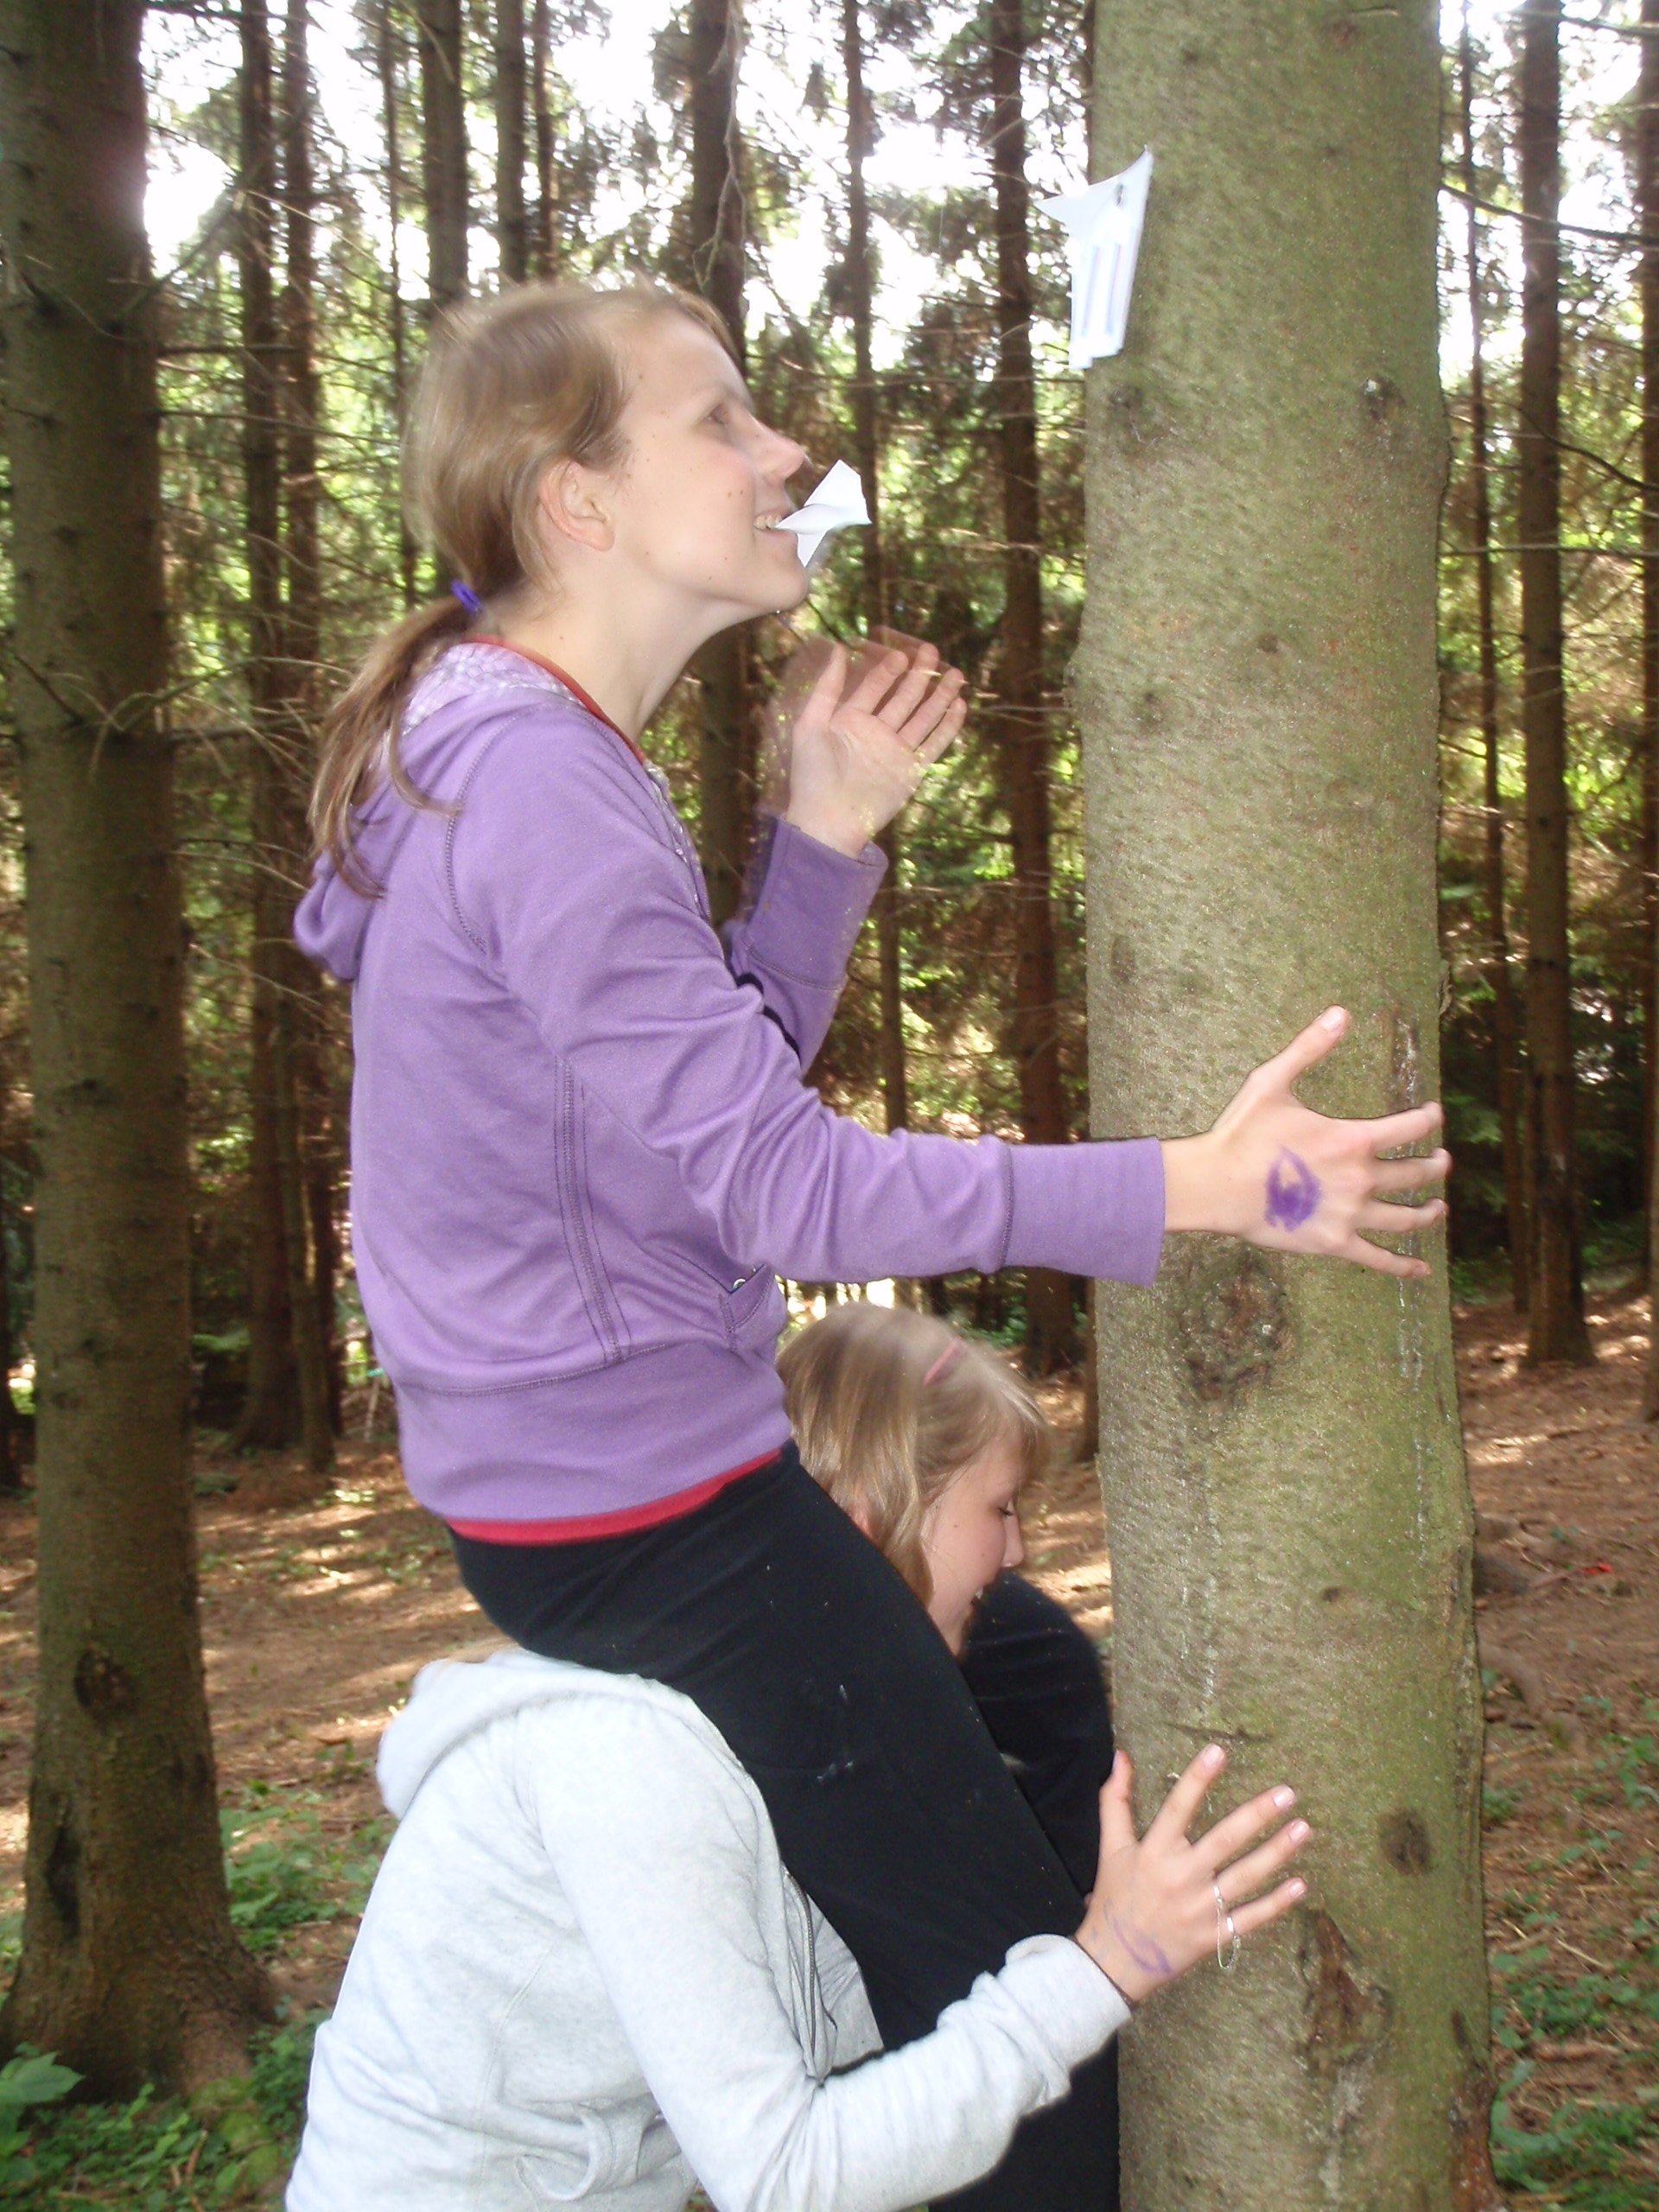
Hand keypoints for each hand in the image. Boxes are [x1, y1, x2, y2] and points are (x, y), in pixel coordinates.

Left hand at [775, 628, 965, 856]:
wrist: (828, 821)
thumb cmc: (812, 775)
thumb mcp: (810, 725)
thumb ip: (826, 689)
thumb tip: (838, 649)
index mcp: (850, 719)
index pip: (875, 687)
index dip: (888, 670)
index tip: (901, 654)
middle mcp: (876, 732)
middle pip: (903, 697)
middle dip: (919, 675)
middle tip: (931, 650)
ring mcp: (895, 751)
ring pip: (923, 717)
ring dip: (940, 696)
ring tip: (956, 674)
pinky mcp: (911, 770)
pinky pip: (934, 744)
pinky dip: (947, 727)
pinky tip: (959, 706)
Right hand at [1074, 1746, 1308, 2003]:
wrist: (1115, 1961)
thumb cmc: (1115, 1897)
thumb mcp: (1111, 1848)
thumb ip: (1116, 1801)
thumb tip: (1121, 1756)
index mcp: (1154, 1852)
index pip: (1179, 1807)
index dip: (1198, 1779)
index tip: (1219, 1752)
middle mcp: (1181, 1877)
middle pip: (1224, 1840)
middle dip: (1257, 1815)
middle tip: (1287, 1794)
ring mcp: (1200, 1909)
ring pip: (1245, 1877)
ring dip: (1277, 1852)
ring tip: (1303, 1828)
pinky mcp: (1214, 1937)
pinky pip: (1251, 1918)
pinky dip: (1277, 1903)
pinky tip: (1301, 1884)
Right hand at [1160, 1007, 1450, 1277]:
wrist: (1217, 1186)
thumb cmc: (1242, 1133)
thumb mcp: (1274, 1081)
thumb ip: (1310, 1047)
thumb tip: (1340, 1012)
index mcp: (1353, 1139)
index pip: (1409, 1128)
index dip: (1428, 1119)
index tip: (1433, 1115)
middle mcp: (1362, 1178)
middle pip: (1415, 1173)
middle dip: (1434, 1165)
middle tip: (1442, 1161)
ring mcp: (1351, 1214)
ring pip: (1406, 1217)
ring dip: (1429, 1212)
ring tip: (1439, 1207)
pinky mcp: (1335, 1242)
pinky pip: (1378, 1258)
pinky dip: (1403, 1266)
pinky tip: (1421, 1271)